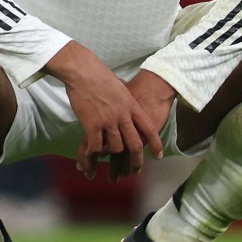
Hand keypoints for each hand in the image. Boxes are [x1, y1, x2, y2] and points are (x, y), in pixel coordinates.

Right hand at [43, 42, 163, 179]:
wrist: (83, 70)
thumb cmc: (99, 74)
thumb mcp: (120, 85)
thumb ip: (126, 96)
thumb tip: (127, 96)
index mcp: (131, 105)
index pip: (149, 128)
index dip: (156, 144)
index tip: (158, 155)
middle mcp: (123, 115)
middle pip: (135, 144)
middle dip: (136, 161)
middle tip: (134, 170)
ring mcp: (108, 121)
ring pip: (115, 148)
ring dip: (111, 156)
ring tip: (107, 162)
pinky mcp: (92, 124)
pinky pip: (96, 147)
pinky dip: (93, 155)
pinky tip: (91, 158)